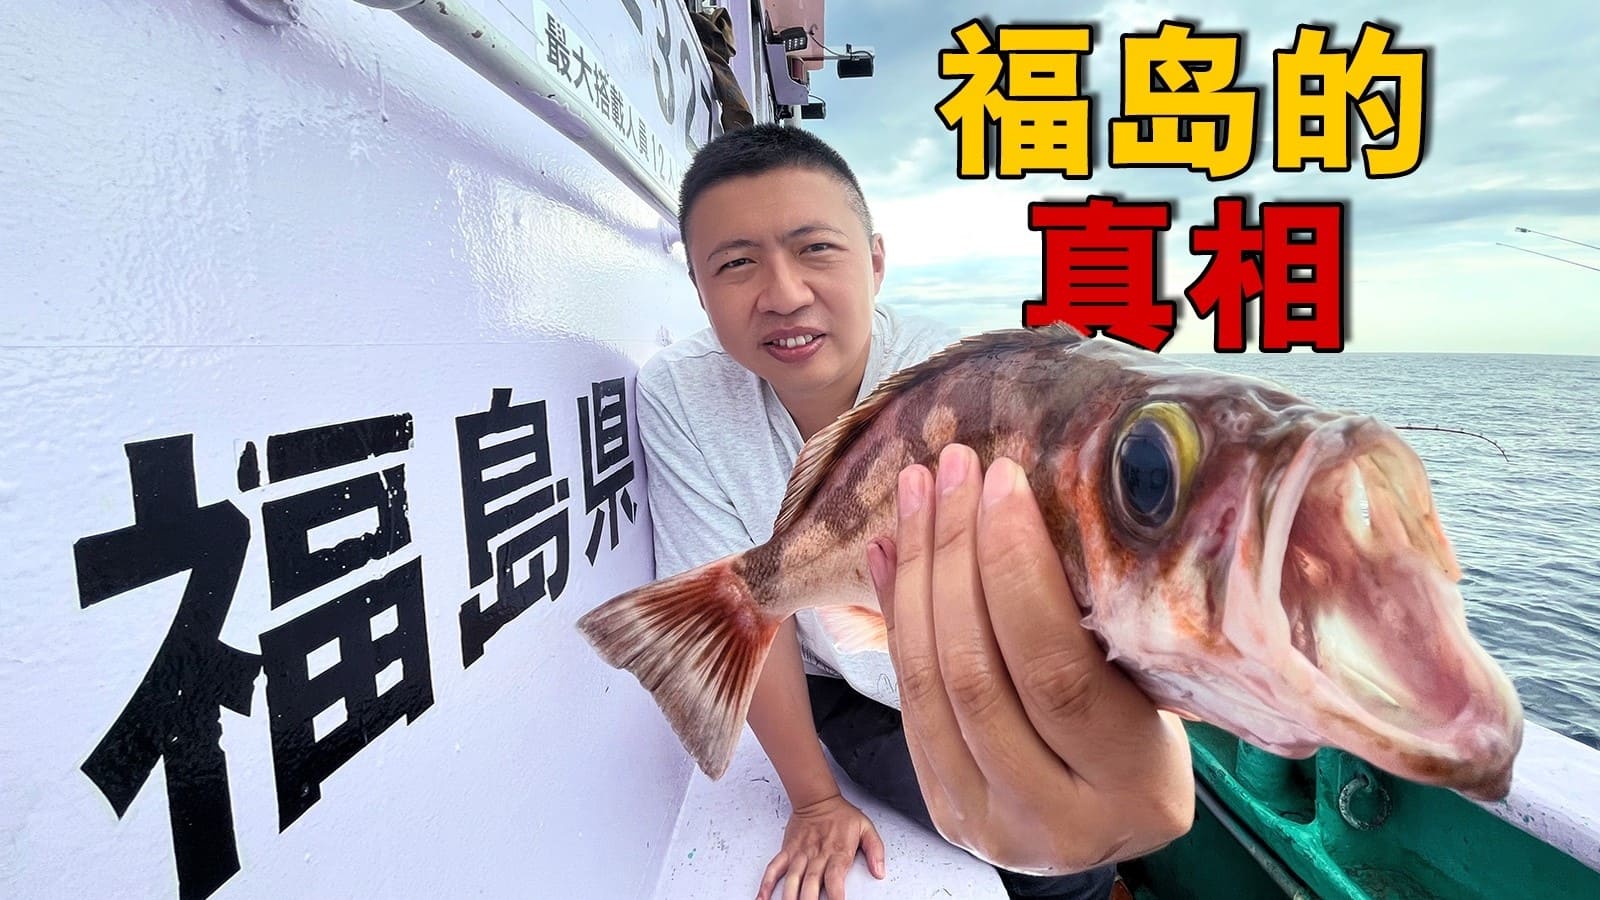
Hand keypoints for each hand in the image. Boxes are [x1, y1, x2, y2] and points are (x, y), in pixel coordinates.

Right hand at [757, 792, 885, 899]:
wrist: (817, 798)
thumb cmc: (841, 815)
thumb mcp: (866, 828)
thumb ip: (876, 850)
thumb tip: (880, 871)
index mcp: (837, 852)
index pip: (835, 878)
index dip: (835, 895)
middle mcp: (817, 855)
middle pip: (811, 884)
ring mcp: (800, 854)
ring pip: (792, 880)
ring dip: (789, 897)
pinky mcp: (787, 851)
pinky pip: (774, 868)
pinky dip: (767, 883)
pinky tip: (763, 897)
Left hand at [865, 444, 1194, 875]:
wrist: (1118, 834)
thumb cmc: (1152, 736)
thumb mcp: (1155, 689)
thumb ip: (1093, 626)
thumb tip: (1020, 501)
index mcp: (1132, 781)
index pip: (1053, 669)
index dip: (1017, 569)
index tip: (1003, 482)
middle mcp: (1056, 818)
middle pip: (975, 673)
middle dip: (954, 556)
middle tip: (950, 471)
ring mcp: (988, 824)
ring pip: (926, 686)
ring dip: (913, 575)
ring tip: (914, 494)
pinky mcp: (945, 811)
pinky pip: (906, 700)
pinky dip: (893, 617)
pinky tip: (888, 552)